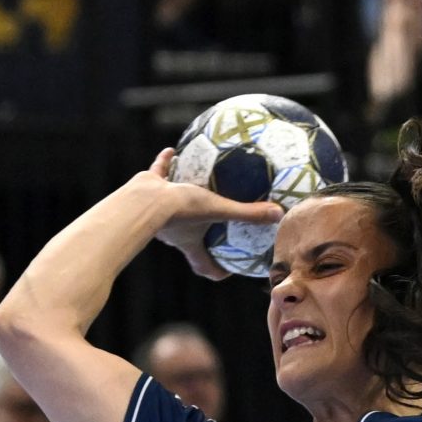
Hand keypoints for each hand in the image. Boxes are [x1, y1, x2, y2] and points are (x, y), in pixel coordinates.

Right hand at [145, 148, 284, 280]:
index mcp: (189, 242)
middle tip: (213, 226)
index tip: (227, 270)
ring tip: (194, 187)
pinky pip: (158, 174)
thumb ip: (247, 214)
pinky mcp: (147, 188)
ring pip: (170, 206)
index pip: (203, 265)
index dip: (215, 270)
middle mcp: (173, 230)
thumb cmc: (181, 210)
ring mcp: (157, 210)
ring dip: (182, 199)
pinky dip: (165, 163)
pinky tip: (173, 151)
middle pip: (187, 238)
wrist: (143, 199)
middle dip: (199, 234)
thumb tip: (278, 215)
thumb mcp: (218, 210)